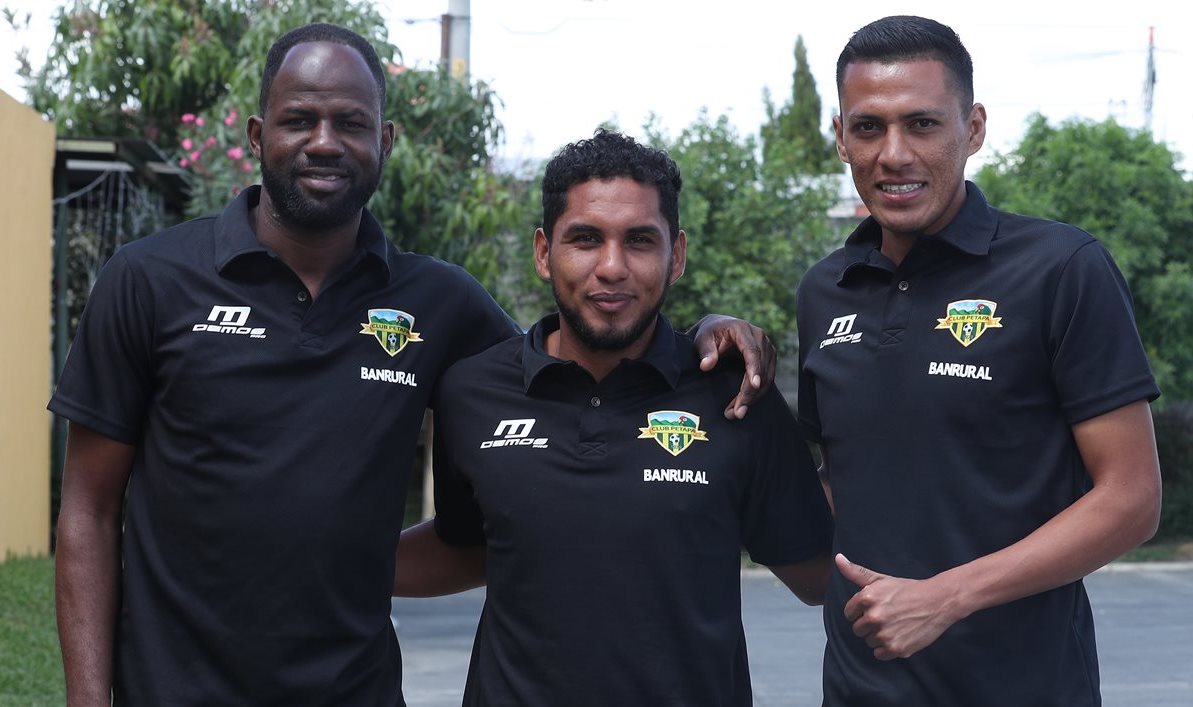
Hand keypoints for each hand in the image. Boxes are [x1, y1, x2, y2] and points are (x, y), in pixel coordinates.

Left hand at [689, 314, 774, 418]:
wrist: (719, 328)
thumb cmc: (710, 333)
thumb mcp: (702, 339)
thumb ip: (705, 351)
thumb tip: (706, 365)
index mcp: (743, 330)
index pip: (753, 352)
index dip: (754, 369)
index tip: (753, 386)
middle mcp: (759, 337)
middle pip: (761, 368)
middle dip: (750, 392)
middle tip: (737, 412)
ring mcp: (767, 348)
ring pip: (767, 377)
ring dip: (753, 397)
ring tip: (736, 413)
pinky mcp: (768, 359)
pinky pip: (767, 379)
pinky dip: (756, 394)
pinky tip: (743, 405)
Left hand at [837, 553, 961, 659]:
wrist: (938, 601)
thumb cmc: (907, 589)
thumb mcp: (880, 579)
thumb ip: (856, 572)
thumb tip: (838, 559)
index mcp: (866, 597)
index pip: (849, 613)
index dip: (860, 612)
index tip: (874, 609)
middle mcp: (873, 616)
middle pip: (858, 629)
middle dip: (869, 625)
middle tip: (887, 617)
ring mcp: (884, 633)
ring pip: (869, 642)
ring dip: (879, 637)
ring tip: (895, 625)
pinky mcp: (896, 648)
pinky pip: (879, 654)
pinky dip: (887, 649)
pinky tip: (898, 636)